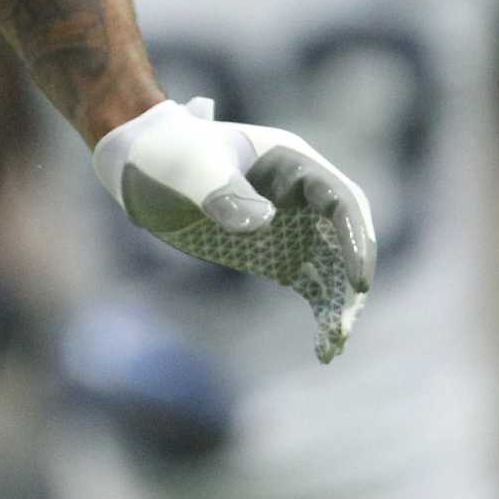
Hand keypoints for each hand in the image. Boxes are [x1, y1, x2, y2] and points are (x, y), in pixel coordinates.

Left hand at [92, 97, 375, 363]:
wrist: (140, 162)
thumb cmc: (169, 151)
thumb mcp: (192, 166)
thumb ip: (223, 191)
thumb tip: (264, 222)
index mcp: (292, 162)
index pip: (341, 201)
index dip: (356, 240)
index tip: (358, 281)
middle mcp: (302, 195)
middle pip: (346, 238)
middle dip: (352, 281)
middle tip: (345, 325)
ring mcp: (291, 224)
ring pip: (333, 267)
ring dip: (340, 304)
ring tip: (334, 344)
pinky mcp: (275, 251)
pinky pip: (311, 283)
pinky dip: (321, 311)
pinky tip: (323, 347)